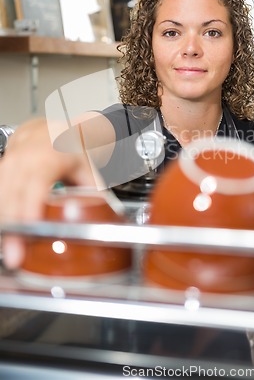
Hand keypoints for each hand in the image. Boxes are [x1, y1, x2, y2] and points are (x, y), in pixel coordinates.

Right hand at [0, 118, 97, 268]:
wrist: (47, 130)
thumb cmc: (67, 146)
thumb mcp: (87, 166)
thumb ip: (95, 191)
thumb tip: (110, 216)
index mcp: (48, 156)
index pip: (37, 183)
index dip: (31, 206)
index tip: (30, 227)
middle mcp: (24, 158)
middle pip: (13, 195)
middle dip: (12, 227)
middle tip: (16, 256)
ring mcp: (9, 164)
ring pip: (1, 196)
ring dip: (3, 225)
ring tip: (10, 251)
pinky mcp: (1, 172)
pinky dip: (1, 215)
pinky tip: (5, 234)